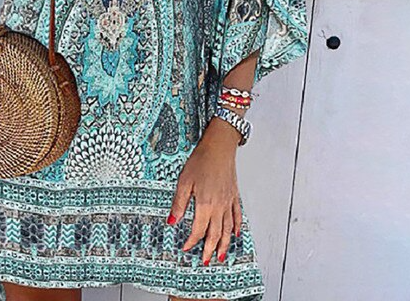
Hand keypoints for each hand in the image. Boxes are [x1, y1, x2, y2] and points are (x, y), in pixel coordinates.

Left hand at [167, 119, 242, 264]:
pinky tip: (236, 234)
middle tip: (206, 262)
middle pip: (215, 234)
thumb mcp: (184, 181)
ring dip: (224, 244)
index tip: (186, 248)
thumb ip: (179, 203)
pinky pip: (237, 216)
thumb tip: (172, 221)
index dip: (192, 241)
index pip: (199, 230)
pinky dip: (237, 227)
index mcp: (205, 204)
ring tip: (221, 256)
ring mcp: (228, 202)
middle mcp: (219, 206)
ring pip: (228, 229)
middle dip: (210, 250)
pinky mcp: (234, 195)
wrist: (219, 147)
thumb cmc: (202, 160)